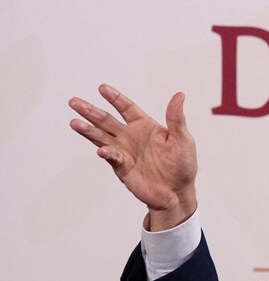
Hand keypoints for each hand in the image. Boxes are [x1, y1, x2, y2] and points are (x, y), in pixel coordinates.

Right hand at [69, 84, 197, 230]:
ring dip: (88, 130)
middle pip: (106, 120)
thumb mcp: (182, 139)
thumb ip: (176, 118)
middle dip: (90, 111)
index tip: (102, 88)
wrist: (177, 192)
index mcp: (145, 126)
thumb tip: (180, 95)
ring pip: (101, 137)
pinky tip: (102, 150)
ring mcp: (124, 151)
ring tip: (74, 122)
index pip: (126, 108)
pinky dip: (107, 153)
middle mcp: (131, 136)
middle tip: (74, 102)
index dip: (114, 98)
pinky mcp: (121, 167)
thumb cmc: (182, 165)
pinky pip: (111, 157)